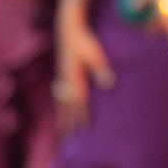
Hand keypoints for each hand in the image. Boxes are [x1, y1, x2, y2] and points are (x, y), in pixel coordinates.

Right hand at [54, 13, 115, 132]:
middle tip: (69, 139)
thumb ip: (102, 68)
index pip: (78, 101)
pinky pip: (58, 95)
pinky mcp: (61, 74)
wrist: (68, 28)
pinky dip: (59, 106)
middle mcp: (65, 80)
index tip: (84, 129)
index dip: (81, 115)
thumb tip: (109, 84)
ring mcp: (61, 78)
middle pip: (66, 106)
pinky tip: (60, 112)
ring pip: (60, 102)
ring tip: (61, 131)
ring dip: (61, 117)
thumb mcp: (95, 52)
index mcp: (74, 77)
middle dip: (68, 122)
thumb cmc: (85, 40)